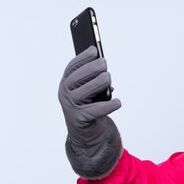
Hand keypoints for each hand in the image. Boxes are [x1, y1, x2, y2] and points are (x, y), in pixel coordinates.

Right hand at [58, 46, 122, 177]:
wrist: (86, 134)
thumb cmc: (90, 107)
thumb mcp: (93, 91)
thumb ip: (95, 79)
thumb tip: (104, 69)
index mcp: (67, 84)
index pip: (72, 68)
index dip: (82, 58)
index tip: (94, 50)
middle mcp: (65, 94)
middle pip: (76, 78)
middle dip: (90, 69)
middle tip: (104, 63)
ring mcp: (71, 107)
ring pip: (83, 93)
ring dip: (97, 84)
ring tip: (108, 78)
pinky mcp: (80, 120)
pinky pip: (94, 111)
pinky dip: (107, 106)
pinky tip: (118, 102)